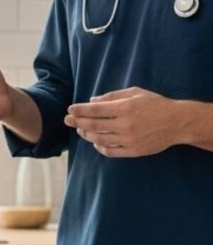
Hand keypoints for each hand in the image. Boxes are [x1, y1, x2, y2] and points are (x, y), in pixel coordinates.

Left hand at [65, 87, 182, 156]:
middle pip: (93, 125)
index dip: (79, 110)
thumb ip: (112, 96)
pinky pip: (110, 151)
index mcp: (125, 108)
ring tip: (80, 130)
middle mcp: (125, 125)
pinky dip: (99, 147)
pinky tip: (95, 142)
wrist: (177, 122)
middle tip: (67, 120)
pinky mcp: (134, 151)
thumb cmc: (155, 104)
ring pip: (99, 139)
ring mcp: (129, 140)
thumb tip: (91, 101)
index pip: (94, 110)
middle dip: (76, 122)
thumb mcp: (134, 93)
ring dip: (86, 134)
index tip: (70, 110)